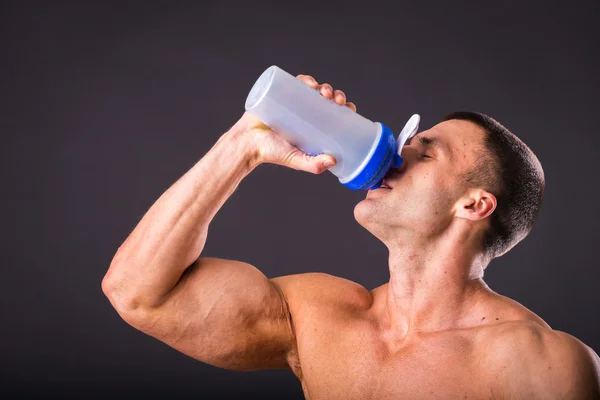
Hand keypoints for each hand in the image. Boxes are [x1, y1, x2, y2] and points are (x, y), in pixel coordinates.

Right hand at [230, 74, 356, 173]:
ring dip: (323, 85)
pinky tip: (310, 82)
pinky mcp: (280, 93)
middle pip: (327, 98)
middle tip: (337, 100)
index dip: (345, 107)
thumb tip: (333, 161)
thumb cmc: (272, 153)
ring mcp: (293, 101)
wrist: (247, 143)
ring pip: (314, 88)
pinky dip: (304, 79)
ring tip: (324, 92)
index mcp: (314, 125)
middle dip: (336, 95)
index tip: (350, 108)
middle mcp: (306, 111)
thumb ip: (313, 165)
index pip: (335, 112)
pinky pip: (295, 82)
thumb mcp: (297, 160)